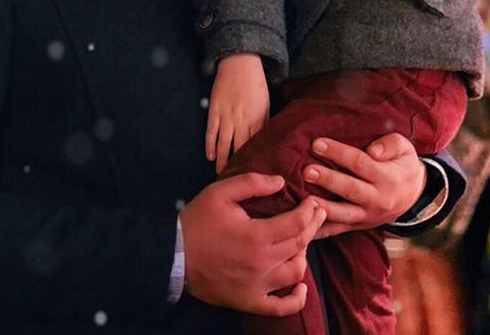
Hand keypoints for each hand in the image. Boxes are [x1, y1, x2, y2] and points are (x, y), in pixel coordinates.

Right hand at [182, 172, 324, 314]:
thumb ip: (252, 183)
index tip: (312, 202)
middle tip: (317, 214)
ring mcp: (256, 286)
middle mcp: (262, 263)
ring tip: (301, 241)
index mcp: (257, 236)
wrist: (172, 255)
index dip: (310, 210)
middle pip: (300, 245)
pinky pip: (280, 307)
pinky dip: (296, 299)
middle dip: (313, 226)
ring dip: (304, 255)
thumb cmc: (197, 221)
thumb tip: (280, 182)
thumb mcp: (221, 192)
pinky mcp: (248, 301)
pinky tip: (301, 287)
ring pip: (295, 272)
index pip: (297, 223)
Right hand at [206, 54, 269, 173]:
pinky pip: (211, 132)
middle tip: (236, 184)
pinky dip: (210, 145)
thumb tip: (267, 141)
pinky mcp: (214, 111)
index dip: (254, 162)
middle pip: (239, 149)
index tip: (254, 177)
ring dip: (222, 161)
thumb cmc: (256, 83)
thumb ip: (265, 122)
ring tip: (221, 176)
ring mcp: (226, 117)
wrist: (240, 62)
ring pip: (224, 144)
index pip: (255, 147)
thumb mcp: (266, 103)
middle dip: (238, 167)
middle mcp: (242, 121)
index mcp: (257, 119)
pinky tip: (210, 156)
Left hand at [302, 133, 425, 238]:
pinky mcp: (360, 226)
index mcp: (388, 178)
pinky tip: (305, 226)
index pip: (360, 163)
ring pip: (343, 213)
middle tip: (306, 171)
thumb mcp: (405, 149)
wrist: (414, 196)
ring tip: (304, 200)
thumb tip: (373, 150)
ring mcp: (368, 216)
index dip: (338, 153)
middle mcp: (378, 199)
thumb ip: (391, 145)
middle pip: (350, 189)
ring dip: (323, 207)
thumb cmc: (403, 165)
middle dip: (327, 180)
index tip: (317, 144)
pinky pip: (339, 230)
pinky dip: (322, 230)